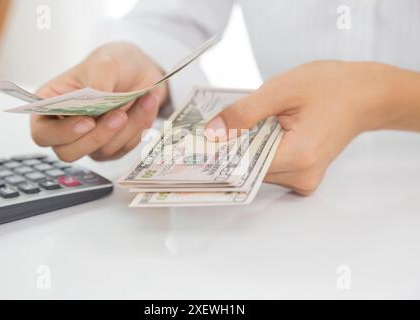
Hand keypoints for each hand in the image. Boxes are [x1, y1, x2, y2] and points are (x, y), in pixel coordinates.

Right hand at [31, 42, 168, 161]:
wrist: (140, 71)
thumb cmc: (114, 63)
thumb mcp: (105, 63)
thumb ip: (97, 83)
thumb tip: (96, 106)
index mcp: (50, 104)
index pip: (42, 133)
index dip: (62, 133)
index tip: (88, 121)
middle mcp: (66, 127)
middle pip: (68, 152)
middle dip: (98, 137)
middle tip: (120, 115)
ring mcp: (89, 141)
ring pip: (102, 151)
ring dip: (126, 128)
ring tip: (143, 99)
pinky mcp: (112, 147)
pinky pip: (124, 148)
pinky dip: (138, 128)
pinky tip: (147, 105)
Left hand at [206, 61, 397, 194]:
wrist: (364, 95)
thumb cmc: (330, 87)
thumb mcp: (281, 90)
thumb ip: (244, 113)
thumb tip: (212, 132)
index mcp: (298, 156)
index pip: (242, 165)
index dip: (218, 152)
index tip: (199, 142)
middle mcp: (302, 176)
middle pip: (248, 169)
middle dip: (231, 148)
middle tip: (218, 127)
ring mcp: (304, 179)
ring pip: (256, 169)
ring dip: (246, 148)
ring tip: (248, 124)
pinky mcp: (303, 174)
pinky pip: (269, 167)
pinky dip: (259, 150)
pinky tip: (262, 131)